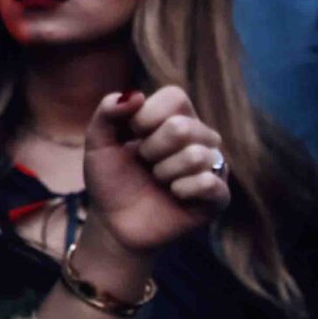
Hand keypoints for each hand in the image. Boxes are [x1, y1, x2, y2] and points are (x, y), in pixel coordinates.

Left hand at [80, 86, 227, 260]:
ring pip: (195, 156)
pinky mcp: (219, 195)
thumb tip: (135, 94)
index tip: (131, 136)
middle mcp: (200, 137)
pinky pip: (208, 183)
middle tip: (145, 163)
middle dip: (150, 149)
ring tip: (158, 181)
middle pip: (182, 127)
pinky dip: (181, 190)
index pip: (174, 97)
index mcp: (176, 117)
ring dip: (163, 173)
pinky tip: (174, 195)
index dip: (145, 117)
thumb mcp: (98, 143)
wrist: (115, 223)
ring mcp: (213, 165)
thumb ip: (107, 112)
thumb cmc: (111, 179)